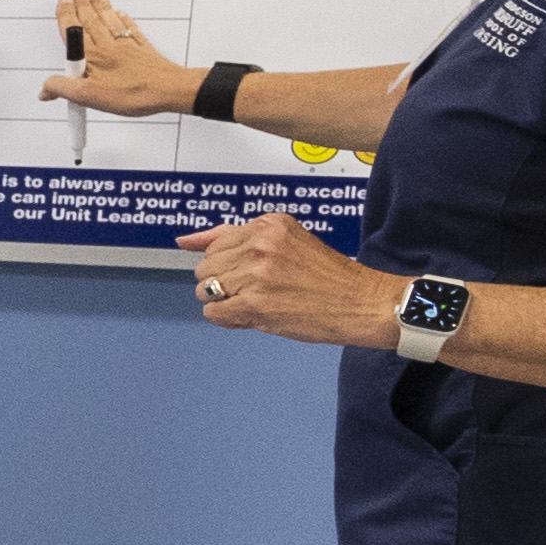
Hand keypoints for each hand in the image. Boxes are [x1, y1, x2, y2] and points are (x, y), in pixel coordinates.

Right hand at [39, 0, 193, 117]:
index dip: (67, 15)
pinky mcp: (143, 51)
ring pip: (110, 20)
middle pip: (91, 20)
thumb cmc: (134, 93)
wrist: (169, 91)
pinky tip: (122, 13)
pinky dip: (124, 19)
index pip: (74, 31)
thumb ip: (64, 89)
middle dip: (82, 2)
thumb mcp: (90, 96)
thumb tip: (47, 87)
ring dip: (101, 5)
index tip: (63, 1)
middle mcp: (109, 46)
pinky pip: (131, 29)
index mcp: (93, 56)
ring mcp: (127, 46)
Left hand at [182, 208, 395, 346]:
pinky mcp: (255, 303)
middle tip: (256, 291)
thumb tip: (184, 240)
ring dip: (225, 302)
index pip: (216, 243)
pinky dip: (228, 319)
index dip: (229, 265)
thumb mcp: (286, 240)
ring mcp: (256, 274)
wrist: (361, 302)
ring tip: (256, 302)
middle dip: (224, 283)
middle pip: (207, 267)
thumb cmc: (328, 276)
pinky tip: (253, 316)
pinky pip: (214, 313)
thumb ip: (233, 236)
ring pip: (206, 290)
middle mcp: (260, 244)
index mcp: (268, 225)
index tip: (248, 273)